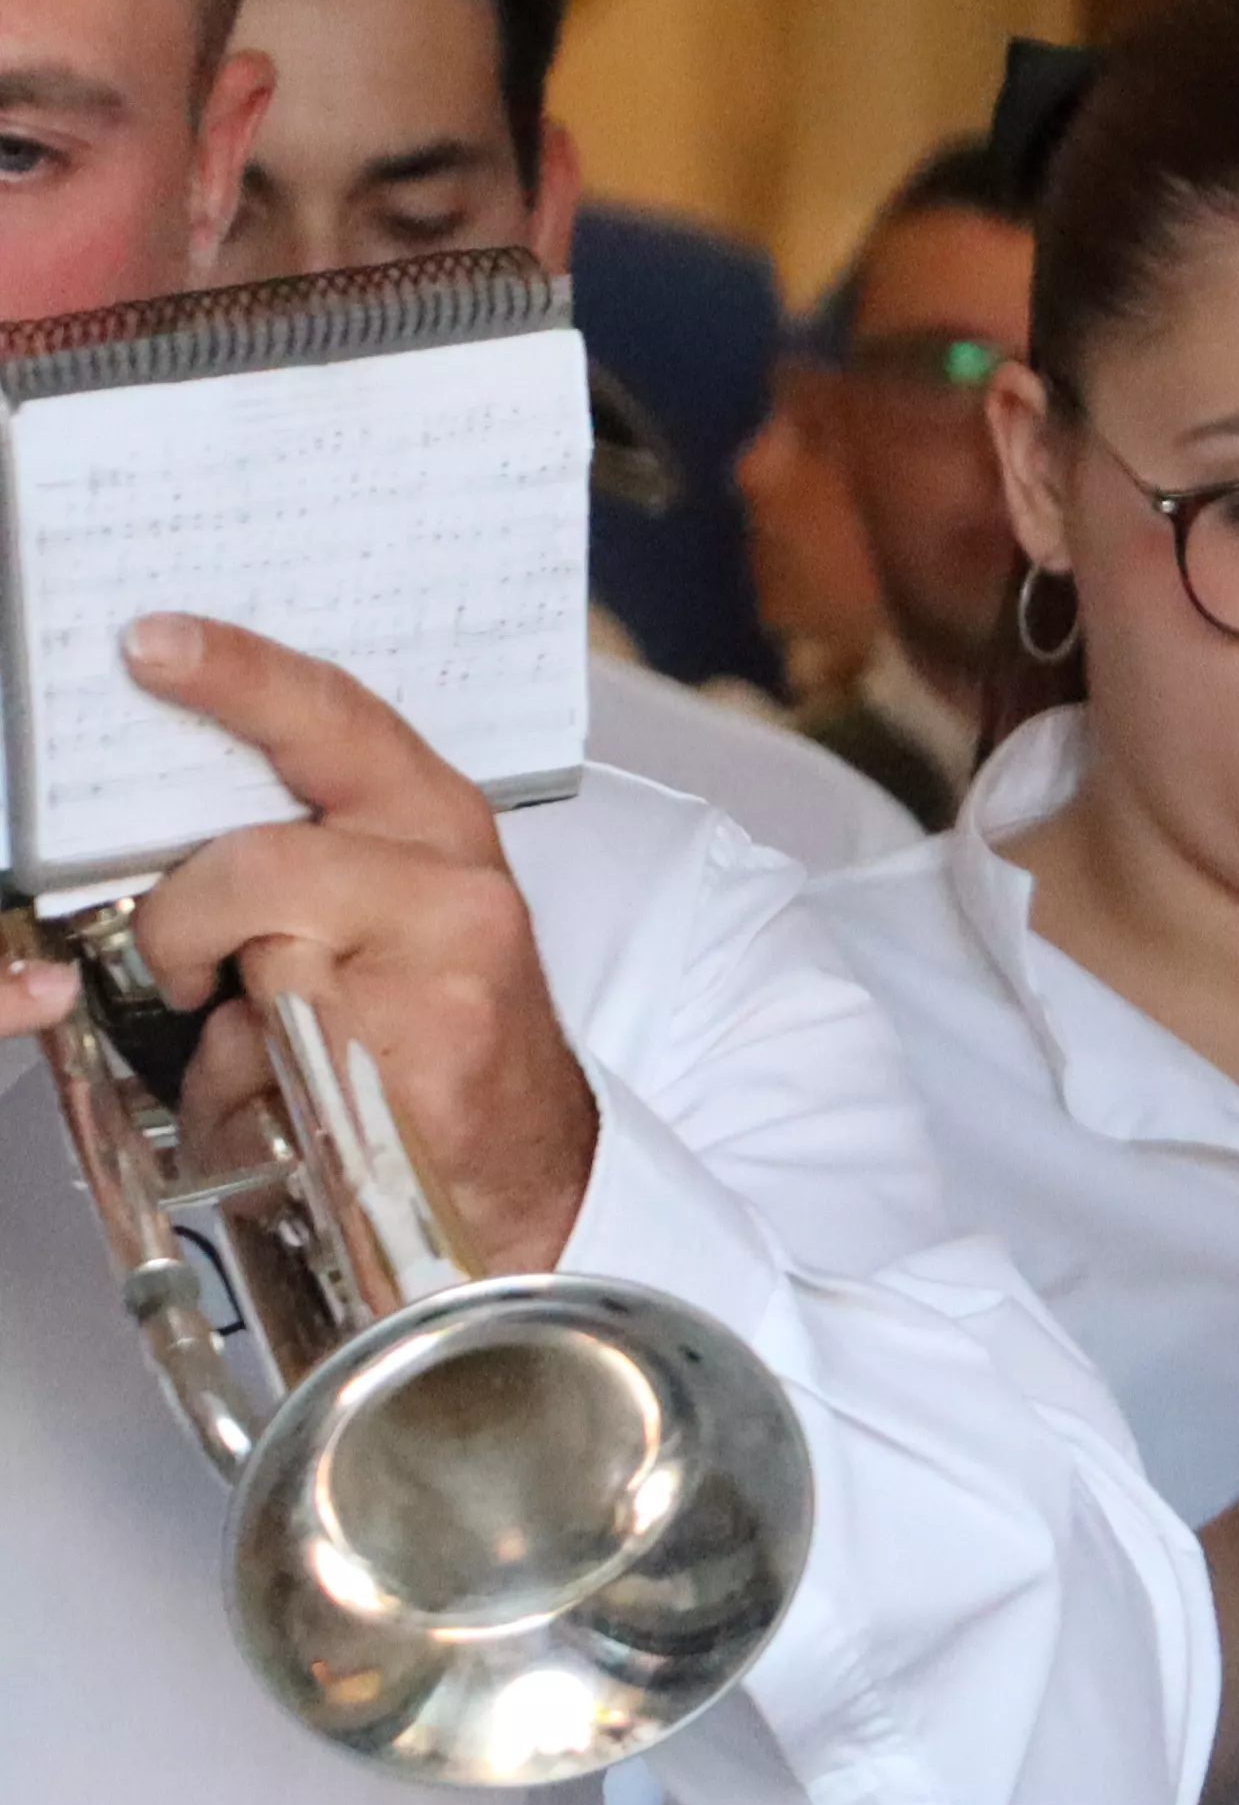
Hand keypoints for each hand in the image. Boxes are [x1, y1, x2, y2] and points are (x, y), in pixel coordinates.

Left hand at [104, 616, 601, 1273]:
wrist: (524, 1161)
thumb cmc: (429, 1034)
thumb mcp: (381, 916)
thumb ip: (297, 862)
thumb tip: (163, 845)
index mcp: (434, 825)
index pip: (333, 721)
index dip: (236, 676)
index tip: (149, 643)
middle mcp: (454, 885)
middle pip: (260, 862)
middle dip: (182, 924)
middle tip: (183, 972)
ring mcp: (448, 968)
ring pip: (261, 963)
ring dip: (221, 1021)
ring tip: (256, 1049)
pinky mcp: (423, 1054)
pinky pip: (277, 1056)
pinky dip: (246, 1090)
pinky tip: (293, 1102)